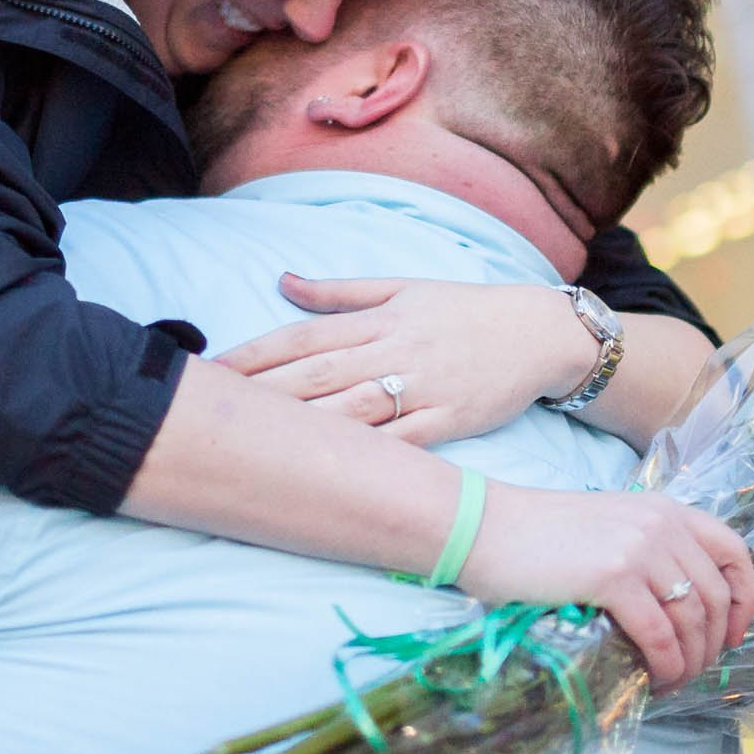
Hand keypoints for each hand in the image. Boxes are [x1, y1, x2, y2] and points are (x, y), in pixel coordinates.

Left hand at [214, 275, 595, 446]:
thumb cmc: (465, 311)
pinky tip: (332, 473)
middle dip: (262, 393)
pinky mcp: (450, 421)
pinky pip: (402, 443)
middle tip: (213, 412)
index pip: (303, 334)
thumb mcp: (403, 287)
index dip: (255, 352)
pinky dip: (369, 457)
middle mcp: (394, 351)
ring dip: (302, 427)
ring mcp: (423, 388)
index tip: (212, 370)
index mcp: (378, 318)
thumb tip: (282, 280)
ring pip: (352, 410)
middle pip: (316, 374)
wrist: (542, 334)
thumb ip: (340, 292)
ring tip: (255, 444)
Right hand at [456, 484, 753, 692]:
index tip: (732, 633)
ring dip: (690, 663)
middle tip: (694, 672)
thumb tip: (673, 607)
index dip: (744, 599)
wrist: (481, 527)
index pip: (733, 552)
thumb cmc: (533, 534)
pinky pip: (660, 635)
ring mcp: (640, 548)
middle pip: (716, 597)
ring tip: (672, 683)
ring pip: (692, 621)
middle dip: (713, 644)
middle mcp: (661, 524)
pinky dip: (665, 666)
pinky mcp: (614, 577)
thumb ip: (645, 551)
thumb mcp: (606, 527)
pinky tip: (655, 680)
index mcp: (664, 509)